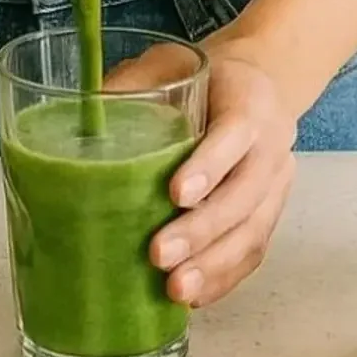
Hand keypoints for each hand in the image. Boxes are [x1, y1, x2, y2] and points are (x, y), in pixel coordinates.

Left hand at [105, 34, 298, 307]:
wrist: (263, 84)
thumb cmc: (208, 76)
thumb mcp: (172, 61)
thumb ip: (133, 83)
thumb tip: (80, 118)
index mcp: (249, 101)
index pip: (235, 134)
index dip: (208, 166)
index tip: (175, 194)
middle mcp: (272, 144)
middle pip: (244, 194)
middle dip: (202, 230)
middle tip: (160, 255)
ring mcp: (277, 182)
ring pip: (254, 230)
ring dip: (214, 265)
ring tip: (176, 290)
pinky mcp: (271, 211)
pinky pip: (254, 250)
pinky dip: (225, 277)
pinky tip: (195, 295)